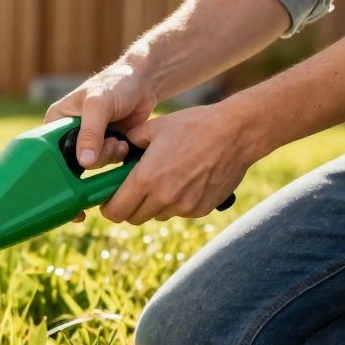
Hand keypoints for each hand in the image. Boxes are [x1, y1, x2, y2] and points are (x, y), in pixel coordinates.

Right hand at [44, 61, 158, 168]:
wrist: (143, 83)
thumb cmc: (116, 84)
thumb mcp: (98, 106)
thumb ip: (90, 133)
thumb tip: (84, 162)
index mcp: (57, 119)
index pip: (50, 147)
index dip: (63, 157)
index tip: (84, 157)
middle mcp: (68, 131)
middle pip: (72, 159)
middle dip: (93, 157)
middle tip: (109, 142)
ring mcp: (87, 140)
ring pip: (91, 163)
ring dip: (107, 155)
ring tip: (118, 140)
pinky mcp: (104, 145)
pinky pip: (106, 161)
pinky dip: (116, 156)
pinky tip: (124, 143)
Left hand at [99, 104, 254, 224]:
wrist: (236, 133)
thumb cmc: (194, 126)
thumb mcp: (154, 127)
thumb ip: (130, 142)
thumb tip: (118, 151)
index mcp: (146, 179)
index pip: (115, 211)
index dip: (108, 207)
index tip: (109, 199)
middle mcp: (164, 198)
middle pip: (133, 218)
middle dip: (128, 206)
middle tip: (132, 189)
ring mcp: (184, 206)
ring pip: (156, 215)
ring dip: (153, 204)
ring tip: (162, 180)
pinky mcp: (201, 209)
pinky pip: (179, 212)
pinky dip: (175, 203)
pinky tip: (183, 181)